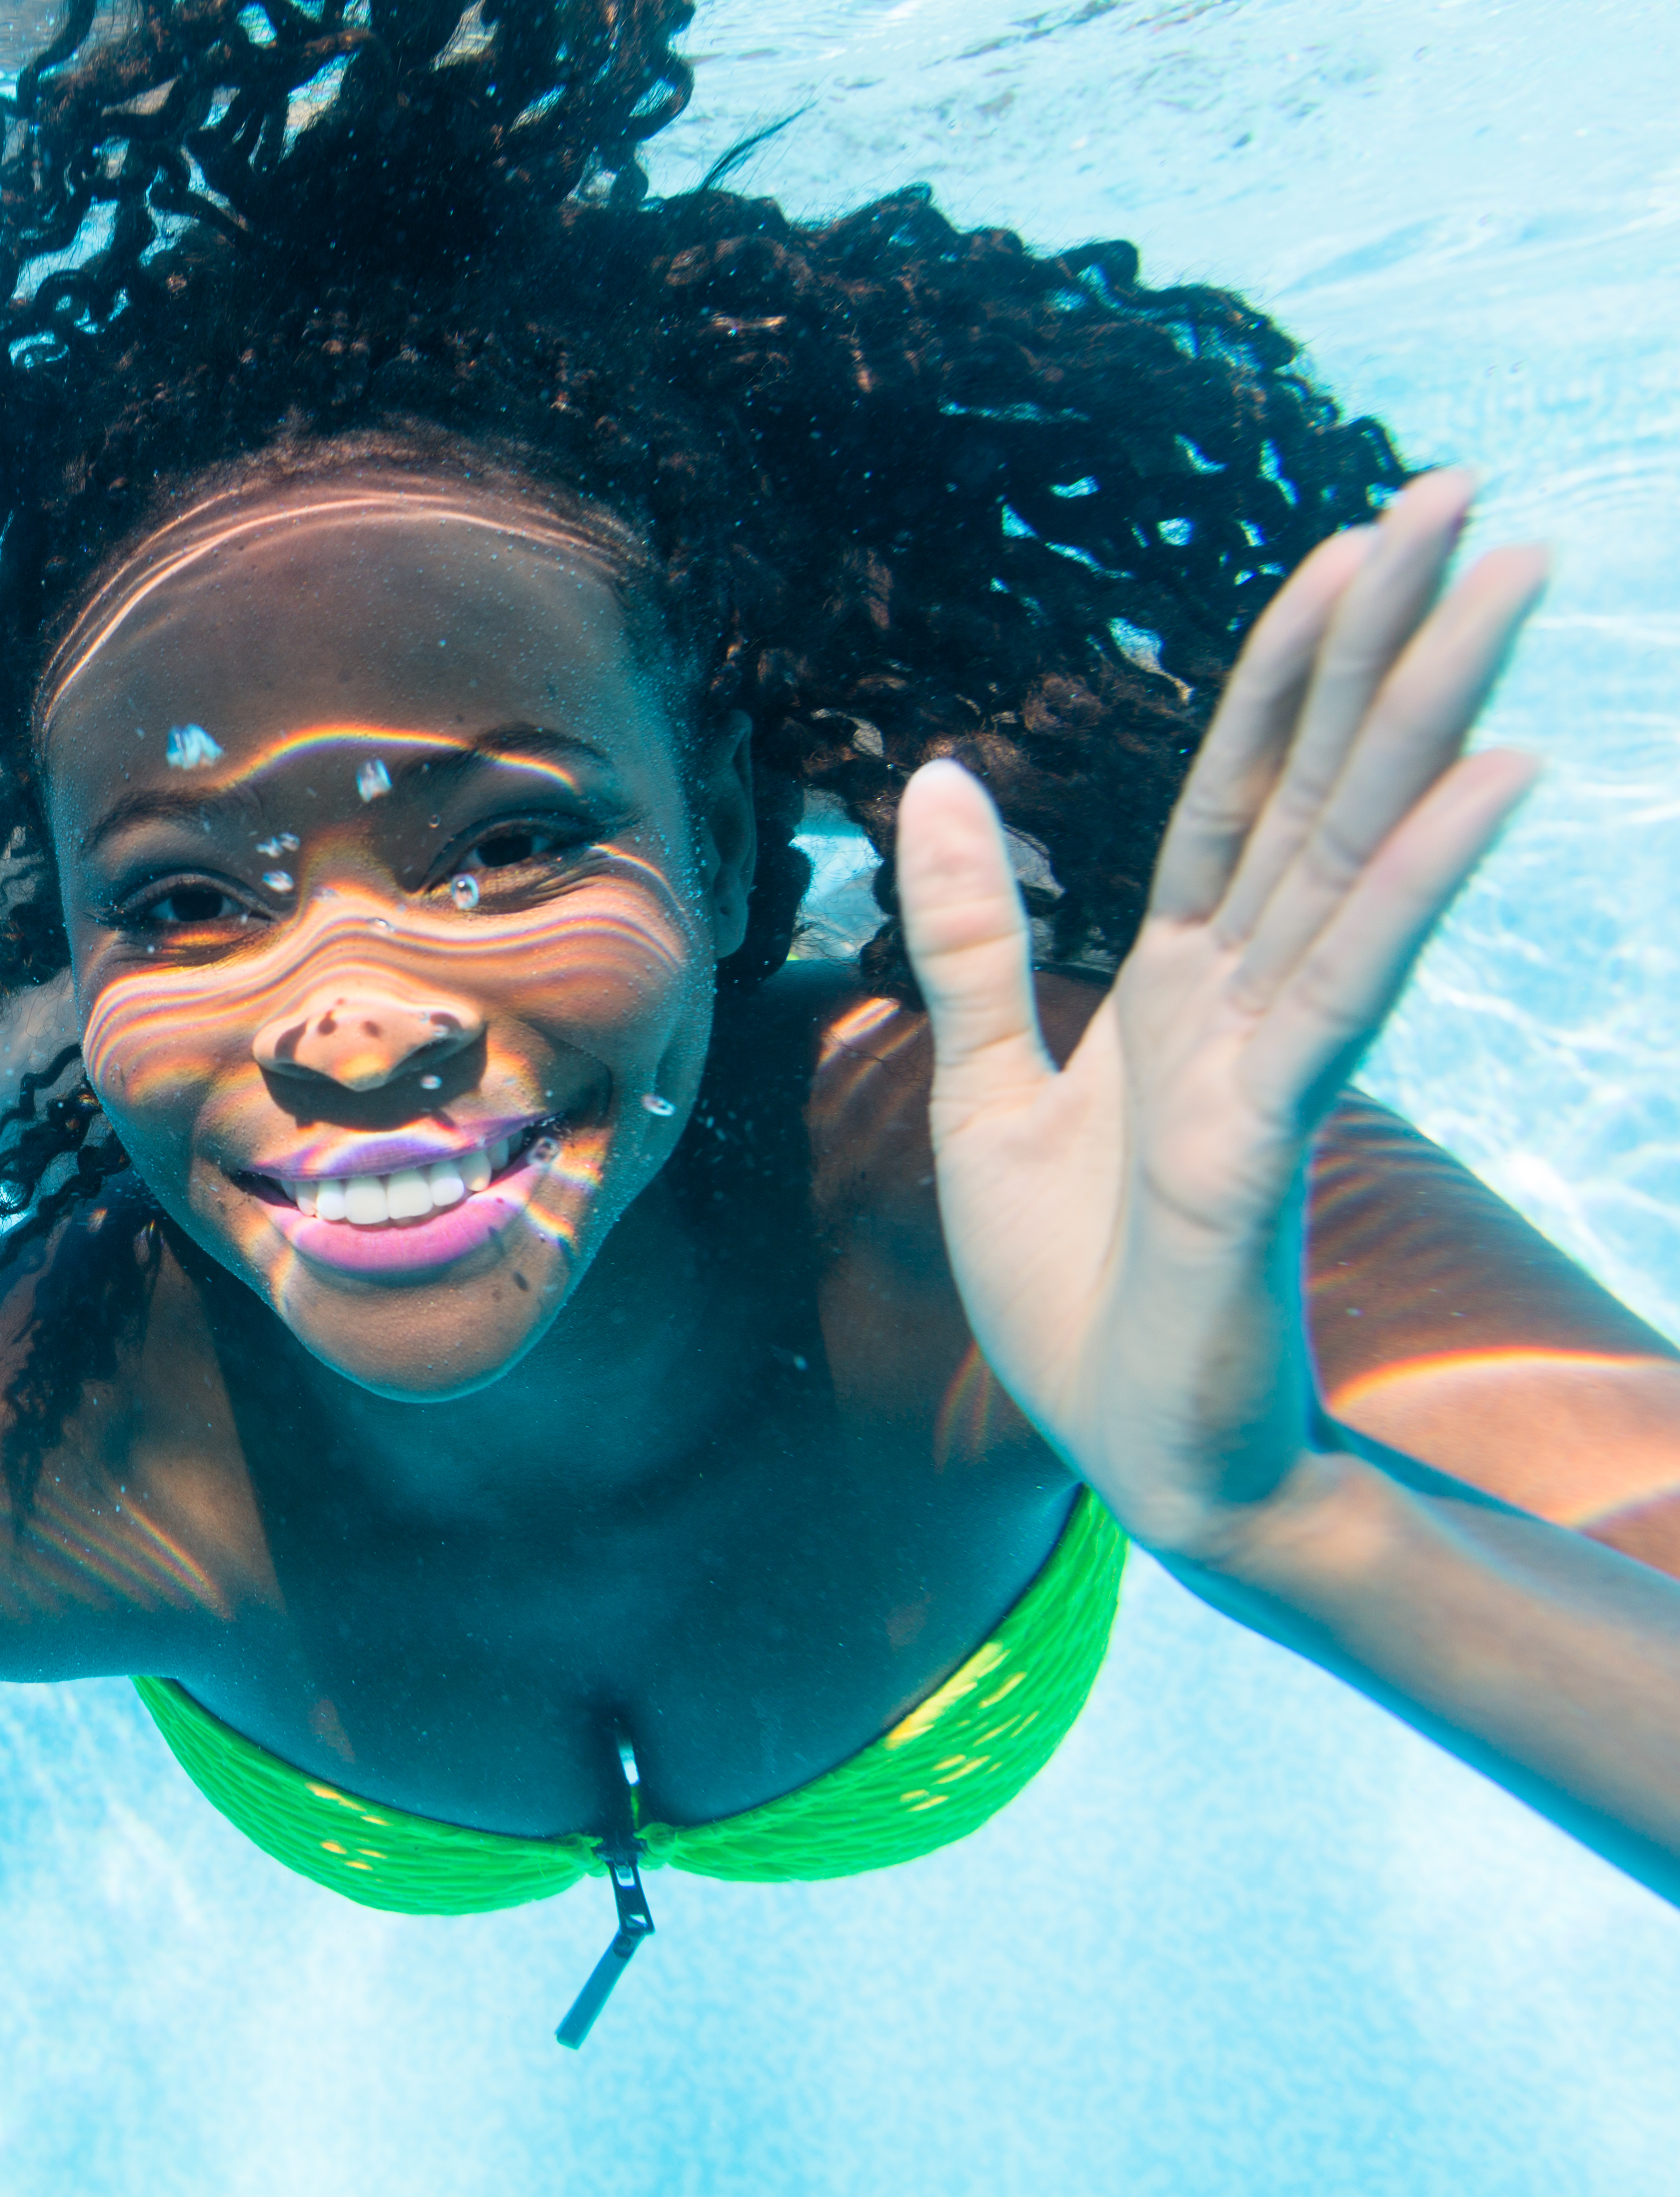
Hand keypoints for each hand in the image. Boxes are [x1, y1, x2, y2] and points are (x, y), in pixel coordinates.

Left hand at [895, 472, 1545, 1563]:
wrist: (1131, 1451)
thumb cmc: (1073, 1288)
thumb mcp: (985, 1083)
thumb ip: (971, 936)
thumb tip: (937, 779)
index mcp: (1181, 984)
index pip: (1238, 790)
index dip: (1288, 667)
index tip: (1353, 544)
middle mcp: (1245, 998)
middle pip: (1321, 787)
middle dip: (1388, 645)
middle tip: (1471, 501)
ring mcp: (1270, 1060)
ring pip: (1355, 855)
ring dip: (1429, 718)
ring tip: (1504, 588)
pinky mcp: (1264, 1138)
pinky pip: (1344, 986)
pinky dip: (1413, 884)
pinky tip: (1485, 783)